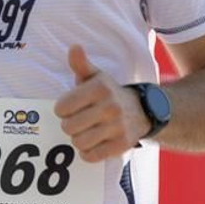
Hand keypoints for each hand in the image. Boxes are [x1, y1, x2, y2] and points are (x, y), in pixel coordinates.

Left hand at [54, 46, 149, 162]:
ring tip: (86, 131)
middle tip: (79, 121)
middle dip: (70, 125)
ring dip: (78, 140)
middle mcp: (110, 106)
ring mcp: (118, 126)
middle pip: (68, 127)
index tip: (71, 107)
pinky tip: (94, 143)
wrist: (142, 110)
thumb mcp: (96, 76)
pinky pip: (92, 156)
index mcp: (100, 88)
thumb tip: (74, 47)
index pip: (62, 108)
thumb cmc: (109, 93)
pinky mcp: (122, 144)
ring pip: (79, 142)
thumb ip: (81, 64)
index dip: (62, 110)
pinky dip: (88, 153)